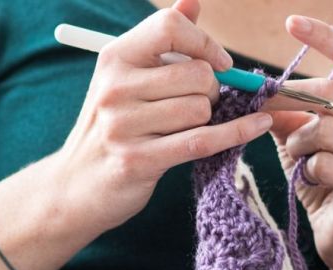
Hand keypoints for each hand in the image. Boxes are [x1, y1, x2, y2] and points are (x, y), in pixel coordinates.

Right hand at [47, 0, 272, 236]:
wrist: (74, 187)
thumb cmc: (110, 127)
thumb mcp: (125, 78)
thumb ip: (161, 41)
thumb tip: (192, 1)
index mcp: (114, 59)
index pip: (169, 26)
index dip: (204, 42)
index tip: (219, 62)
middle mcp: (115, 88)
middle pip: (196, 73)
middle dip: (211, 89)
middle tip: (199, 104)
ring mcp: (123, 126)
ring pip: (200, 109)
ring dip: (207, 119)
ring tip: (185, 128)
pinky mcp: (138, 161)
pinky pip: (203, 140)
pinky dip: (237, 132)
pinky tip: (258, 124)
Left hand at [269, 16, 332, 269]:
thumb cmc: (324, 183)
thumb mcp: (301, 142)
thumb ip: (287, 114)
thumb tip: (255, 87)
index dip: (325, 37)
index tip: (291, 23)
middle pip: (331, 94)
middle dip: (287, 100)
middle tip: (260, 108)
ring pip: (325, 130)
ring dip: (297, 142)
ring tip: (296, 158)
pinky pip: (327, 165)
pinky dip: (307, 170)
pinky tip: (308, 179)